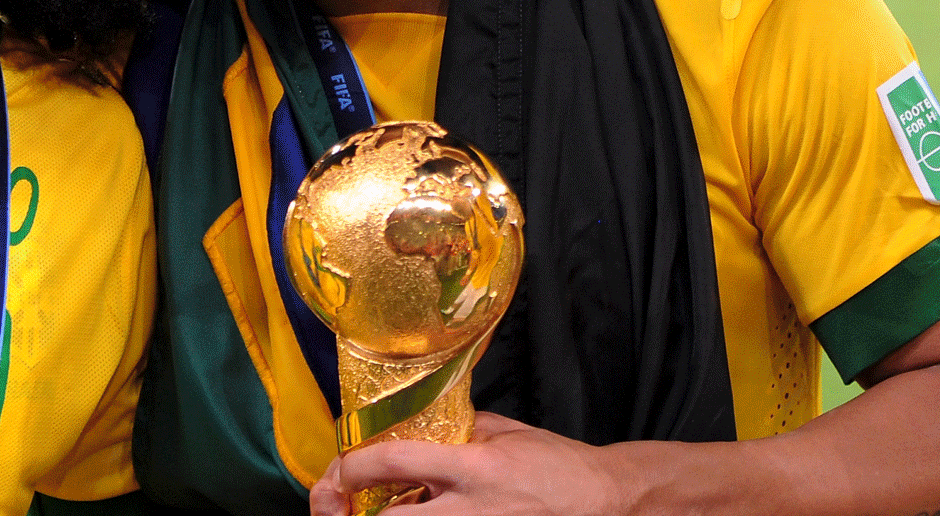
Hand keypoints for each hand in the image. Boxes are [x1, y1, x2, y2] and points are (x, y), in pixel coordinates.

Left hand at [309, 414, 630, 515]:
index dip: (352, 466)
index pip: (393, 462)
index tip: (340, 469)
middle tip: (338, 507)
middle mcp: (469, 508)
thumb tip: (414, 432)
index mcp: (472, 465)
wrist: (602, 500)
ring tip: (373, 514)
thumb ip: (455, 433)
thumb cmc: (554, 464)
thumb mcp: (501, 432)